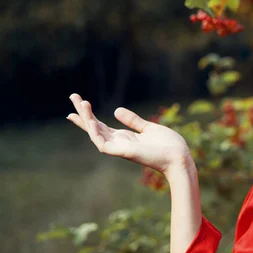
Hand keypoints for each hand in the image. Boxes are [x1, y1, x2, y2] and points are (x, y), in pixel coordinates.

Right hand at [67, 93, 193, 176]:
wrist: (179, 157)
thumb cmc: (168, 145)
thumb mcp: (149, 128)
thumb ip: (133, 121)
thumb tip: (116, 110)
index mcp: (125, 137)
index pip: (102, 126)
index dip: (89, 116)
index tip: (79, 103)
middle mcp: (119, 143)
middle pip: (95, 127)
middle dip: (83, 113)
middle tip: (72, 96)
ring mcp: (120, 148)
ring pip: (96, 134)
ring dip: (87, 120)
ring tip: (82, 103)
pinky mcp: (124, 153)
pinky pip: (104, 145)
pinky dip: (96, 134)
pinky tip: (91, 121)